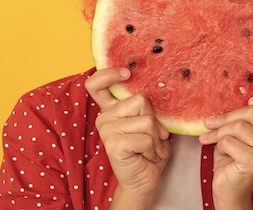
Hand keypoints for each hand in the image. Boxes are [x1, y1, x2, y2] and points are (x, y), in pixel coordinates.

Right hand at [86, 68, 170, 209]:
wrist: (145, 179)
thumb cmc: (149, 150)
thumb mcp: (150, 123)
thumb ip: (145, 108)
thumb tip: (151, 92)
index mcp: (111, 109)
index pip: (96, 84)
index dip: (109, 74)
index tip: (127, 73)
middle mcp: (104, 117)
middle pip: (140, 100)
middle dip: (154, 121)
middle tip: (151, 137)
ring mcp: (106, 130)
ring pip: (146, 120)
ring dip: (155, 138)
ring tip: (149, 149)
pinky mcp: (112, 144)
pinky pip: (145, 137)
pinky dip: (153, 149)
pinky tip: (146, 156)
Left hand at [198, 94, 252, 209]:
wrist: (228, 189)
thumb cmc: (233, 157)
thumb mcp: (240, 131)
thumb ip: (243, 116)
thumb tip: (229, 94)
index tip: (250, 101)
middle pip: (252, 111)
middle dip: (226, 117)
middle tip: (211, 124)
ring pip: (238, 126)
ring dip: (220, 134)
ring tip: (215, 142)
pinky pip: (229, 141)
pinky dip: (218, 146)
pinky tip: (222, 155)